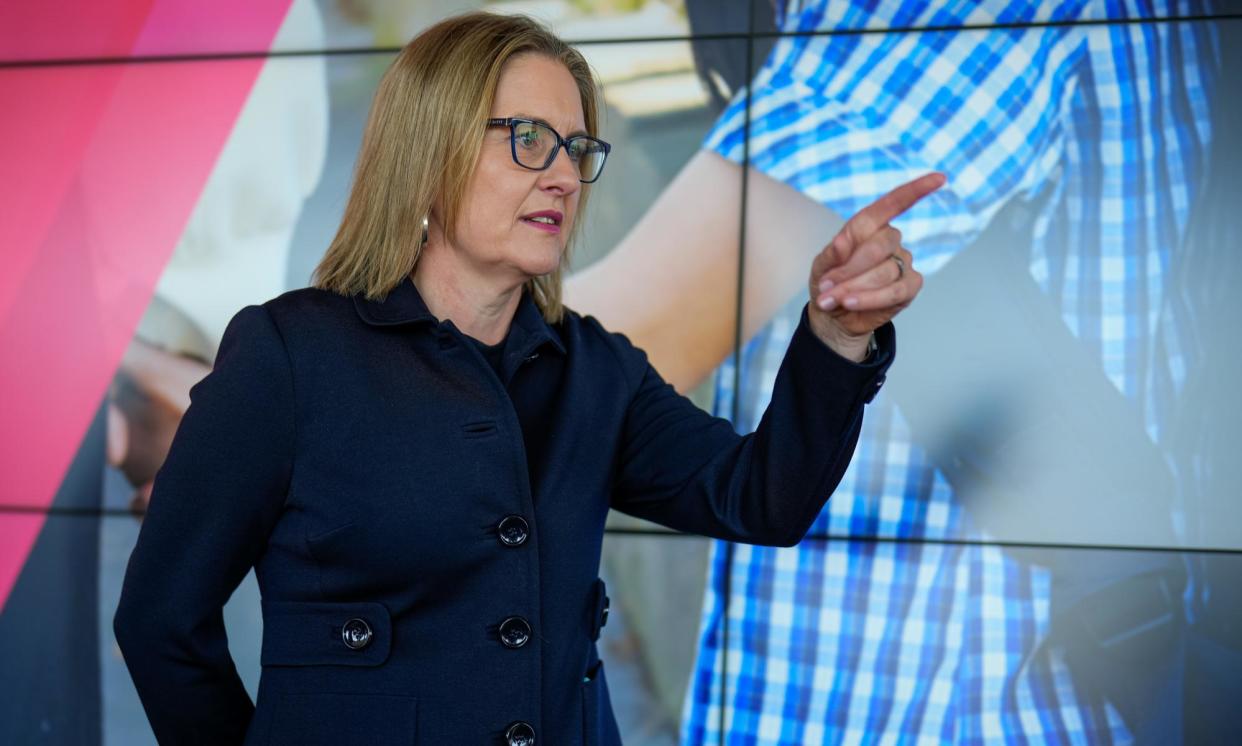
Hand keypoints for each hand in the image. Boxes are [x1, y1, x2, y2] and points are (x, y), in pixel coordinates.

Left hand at [807, 172, 945, 359]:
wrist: (833, 316)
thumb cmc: (829, 284)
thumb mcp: (821, 266)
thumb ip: (831, 254)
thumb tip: (842, 241)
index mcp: (868, 226)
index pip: (894, 203)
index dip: (916, 190)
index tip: (940, 178)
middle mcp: (890, 240)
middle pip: (880, 244)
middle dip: (851, 268)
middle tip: (827, 286)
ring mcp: (903, 262)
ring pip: (884, 272)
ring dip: (854, 288)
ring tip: (831, 300)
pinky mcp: (910, 286)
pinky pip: (895, 291)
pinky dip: (870, 299)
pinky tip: (852, 304)